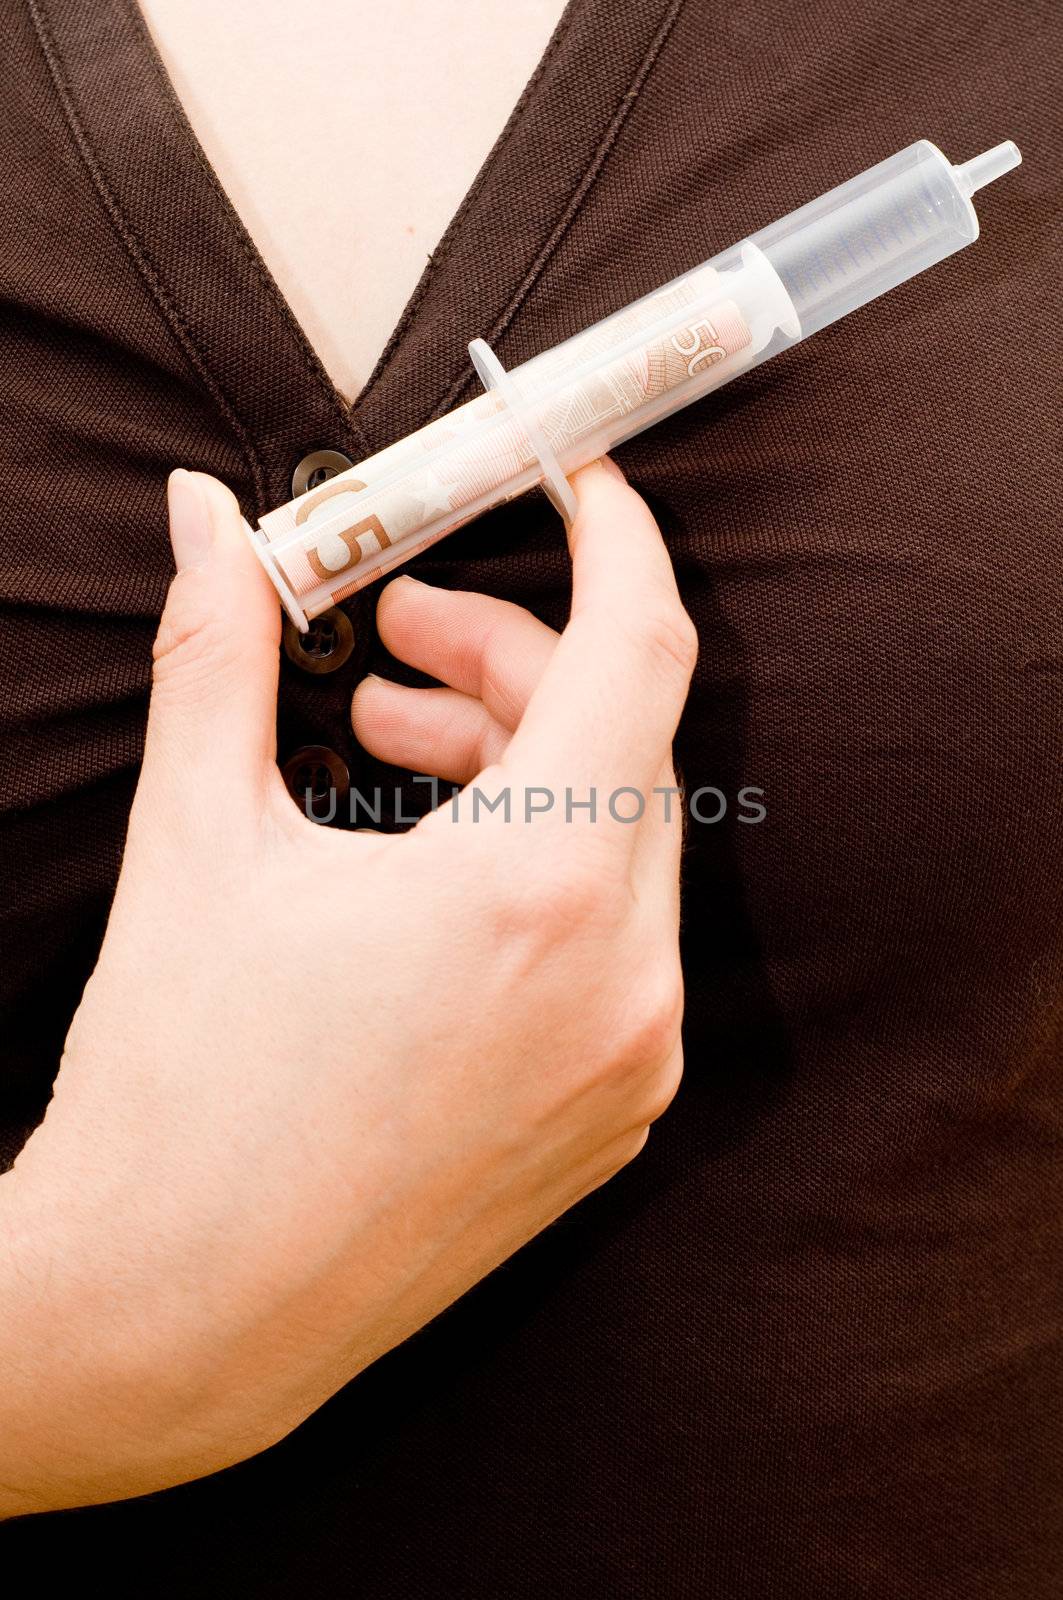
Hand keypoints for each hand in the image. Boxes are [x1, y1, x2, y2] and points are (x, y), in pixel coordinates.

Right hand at [0, 458, 696, 1513]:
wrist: (178, 1309)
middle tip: (394, 648)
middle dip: (513, 662)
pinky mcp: (615, 1112)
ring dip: (521, 765)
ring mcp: (632, 1056)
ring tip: (386, 746)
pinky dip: (547, 869)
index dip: (614, 540)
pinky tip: (434, 869)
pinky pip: (618, 938)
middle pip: (623, 739)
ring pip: (623, 839)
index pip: (638, 647)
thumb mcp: (195, 842)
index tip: (572, 484)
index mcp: (535, 889)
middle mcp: (620, 976)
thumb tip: (206, 518)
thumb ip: (215, 650)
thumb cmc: (179, 1086)